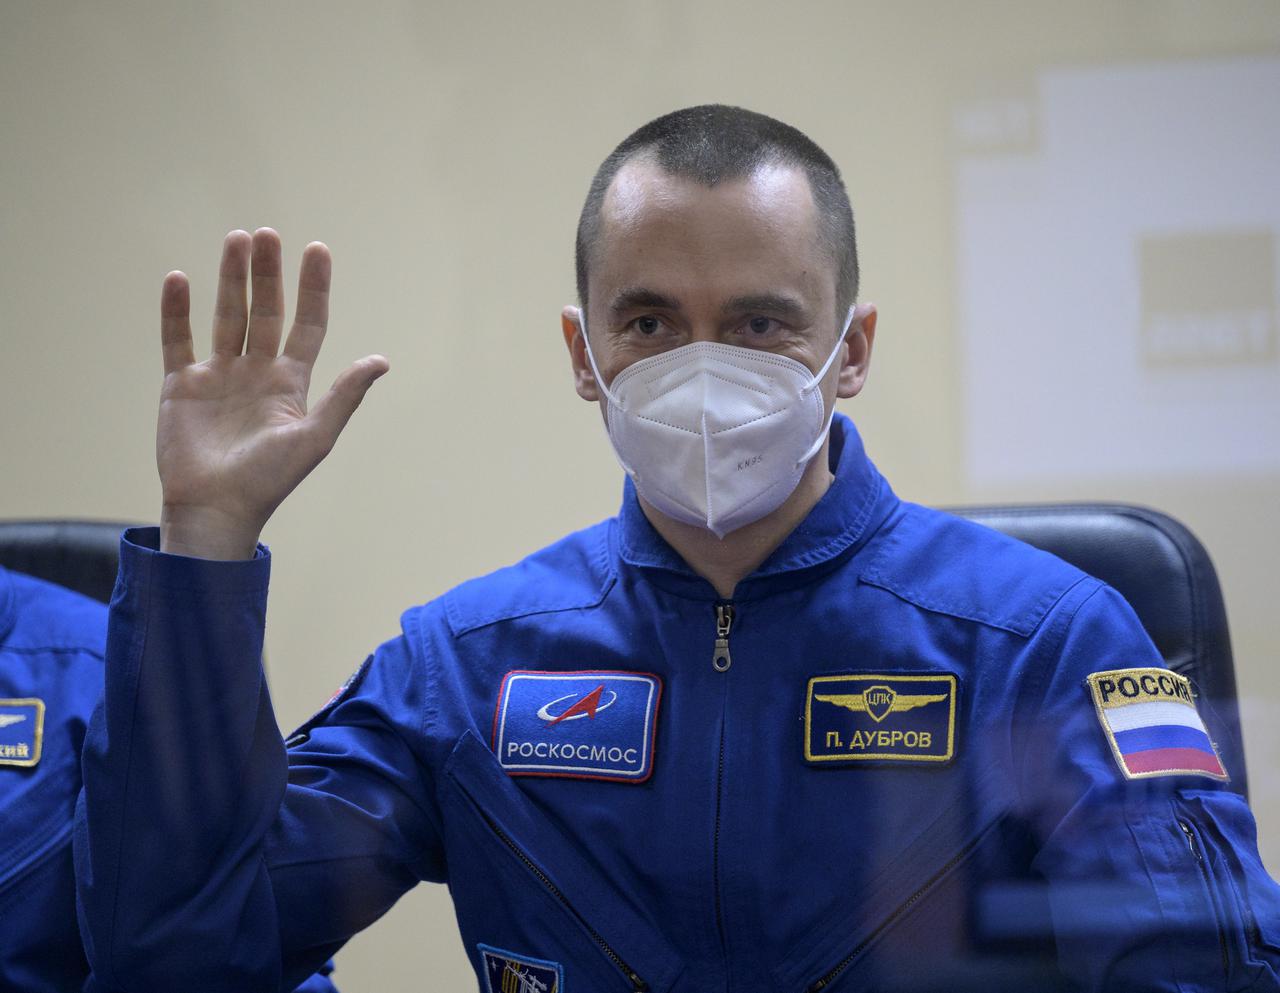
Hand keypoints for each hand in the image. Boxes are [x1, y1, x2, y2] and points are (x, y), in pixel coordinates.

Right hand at [157, 228, 388, 559]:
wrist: (217, 509)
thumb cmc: (270, 480)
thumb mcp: (315, 436)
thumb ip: (345, 396)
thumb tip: (382, 360)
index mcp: (291, 383)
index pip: (307, 324)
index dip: (313, 289)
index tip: (317, 250)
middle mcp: (257, 372)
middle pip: (265, 312)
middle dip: (268, 274)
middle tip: (267, 234)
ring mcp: (219, 376)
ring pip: (227, 316)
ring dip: (230, 279)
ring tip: (236, 239)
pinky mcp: (182, 385)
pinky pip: (178, 339)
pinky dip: (176, 311)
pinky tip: (179, 279)